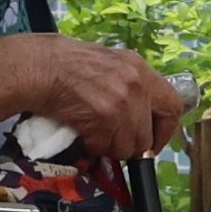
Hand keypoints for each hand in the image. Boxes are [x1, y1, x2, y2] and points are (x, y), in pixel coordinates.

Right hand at [0, 32, 185, 168]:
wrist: (38, 66)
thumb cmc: (65, 64)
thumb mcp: (107, 65)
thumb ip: (127, 86)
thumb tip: (138, 118)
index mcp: (139, 67)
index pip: (172, 105)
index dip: (165, 130)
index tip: (151, 141)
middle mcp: (136, 83)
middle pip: (148, 133)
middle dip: (132, 146)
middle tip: (115, 144)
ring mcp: (122, 100)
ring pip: (129, 145)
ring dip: (110, 147)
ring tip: (93, 135)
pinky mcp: (105, 117)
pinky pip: (107, 146)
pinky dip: (94, 145)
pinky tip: (82, 132)